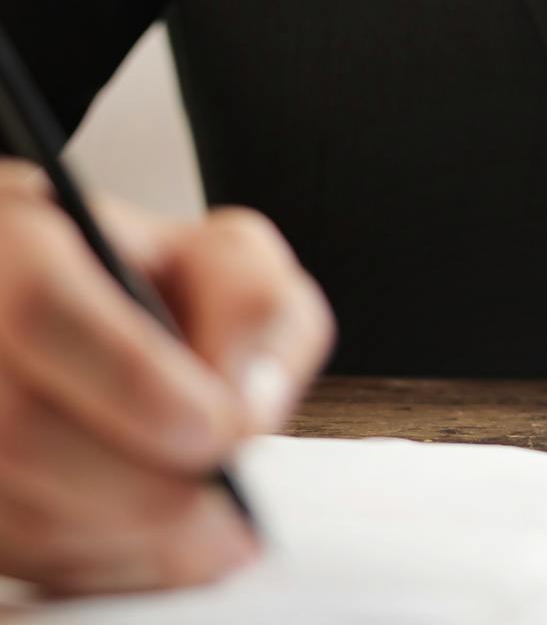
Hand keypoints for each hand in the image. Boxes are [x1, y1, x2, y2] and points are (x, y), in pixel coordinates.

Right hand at [0, 161, 334, 595]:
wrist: (84, 325)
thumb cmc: (152, 291)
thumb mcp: (223, 257)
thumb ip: (255, 304)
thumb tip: (248, 401)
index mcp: (18, 247)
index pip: (44, 309)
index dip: (134, 382)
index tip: (218, 431)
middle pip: (22, 432)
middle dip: (145, 487)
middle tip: (226, 502)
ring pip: (19, 512)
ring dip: (129, 539)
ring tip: (207, 526)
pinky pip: (22, 559)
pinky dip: (104, 567)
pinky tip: (158, 545)